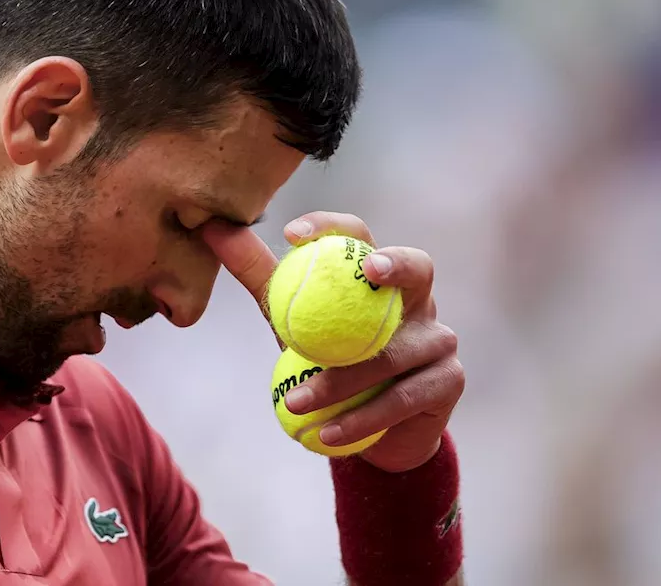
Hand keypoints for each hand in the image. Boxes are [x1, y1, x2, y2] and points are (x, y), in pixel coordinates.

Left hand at [203, 212, 463, 472]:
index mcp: (378, 273)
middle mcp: (418, 297)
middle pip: (417, 267)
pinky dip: (360, 418)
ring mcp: (440, 337)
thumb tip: (211, 229)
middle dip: (395, 265)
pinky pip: (400, 399)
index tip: (291, 234)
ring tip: (296, 402)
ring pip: (392, 353)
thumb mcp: (290, 318)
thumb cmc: (327, 360)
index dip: (331, 226)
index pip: (359, 235)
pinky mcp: (448, 381)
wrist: (369, 432)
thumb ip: (260, 275)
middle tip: (366, 272)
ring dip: (341, 381)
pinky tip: (327, 434)